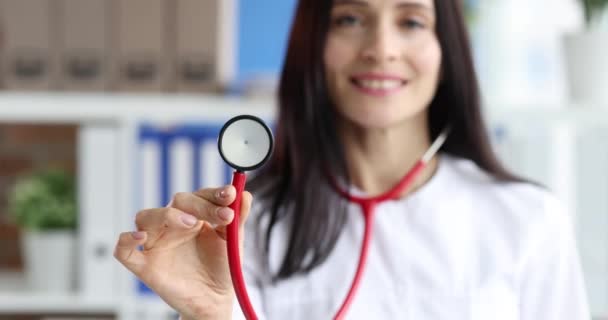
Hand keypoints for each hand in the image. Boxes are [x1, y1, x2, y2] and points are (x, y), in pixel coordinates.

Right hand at [113, 185, 252, 318]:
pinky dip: (126, 240)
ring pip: (145, 217)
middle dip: (201, 205)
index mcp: (194, 215)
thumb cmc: (221, 267)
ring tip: (190, 223)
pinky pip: (123, 251)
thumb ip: (239, 217)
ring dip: (167, 215)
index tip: (230, 195)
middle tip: (223, 215)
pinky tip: (141, 237)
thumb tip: (245, 194)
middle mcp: (172, 225)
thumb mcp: (234, 240)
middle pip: (176, 201)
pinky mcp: (144, 265)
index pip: (199, 195)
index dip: (214, 193)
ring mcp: (156, 244)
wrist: (214, 300)